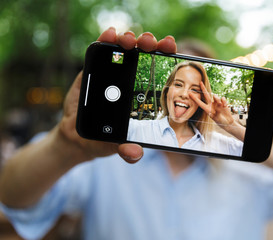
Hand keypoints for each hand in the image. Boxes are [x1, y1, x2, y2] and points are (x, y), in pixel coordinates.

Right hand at [59, 27, 176, 163]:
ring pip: (125, 49)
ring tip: (130, 40)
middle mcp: (130, 79)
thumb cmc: (104, 139)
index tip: (170, 48)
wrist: (77, 137)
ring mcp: (112, 72)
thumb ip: (127, 150)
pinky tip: (109, 35)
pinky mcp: (94, 68)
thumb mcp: (117, 146)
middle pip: (145, 55)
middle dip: (150, 44)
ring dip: (129, 39)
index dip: (166, 57)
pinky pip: (102, 50)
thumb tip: (134, 153)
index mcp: (142, 94)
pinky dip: (106, 39)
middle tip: (150, 44)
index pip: (159, 71)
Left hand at [189, 81, 233, 126]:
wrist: (227, 123)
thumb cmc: (220, 121)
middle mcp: (211, 105)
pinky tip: (225, 106)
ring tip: (221, 105)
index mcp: (207, 109)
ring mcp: (217, 103)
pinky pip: (223, 98)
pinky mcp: (222, 102)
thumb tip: (217, 99)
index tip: (189, 94)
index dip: (194, 98)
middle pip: (206, 95)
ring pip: (216, 96)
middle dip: (203, 88)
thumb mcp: (217, 117)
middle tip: (200, 82)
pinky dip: (224, 101)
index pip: (199, 103)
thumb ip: (216, 108)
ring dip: (217, 99)